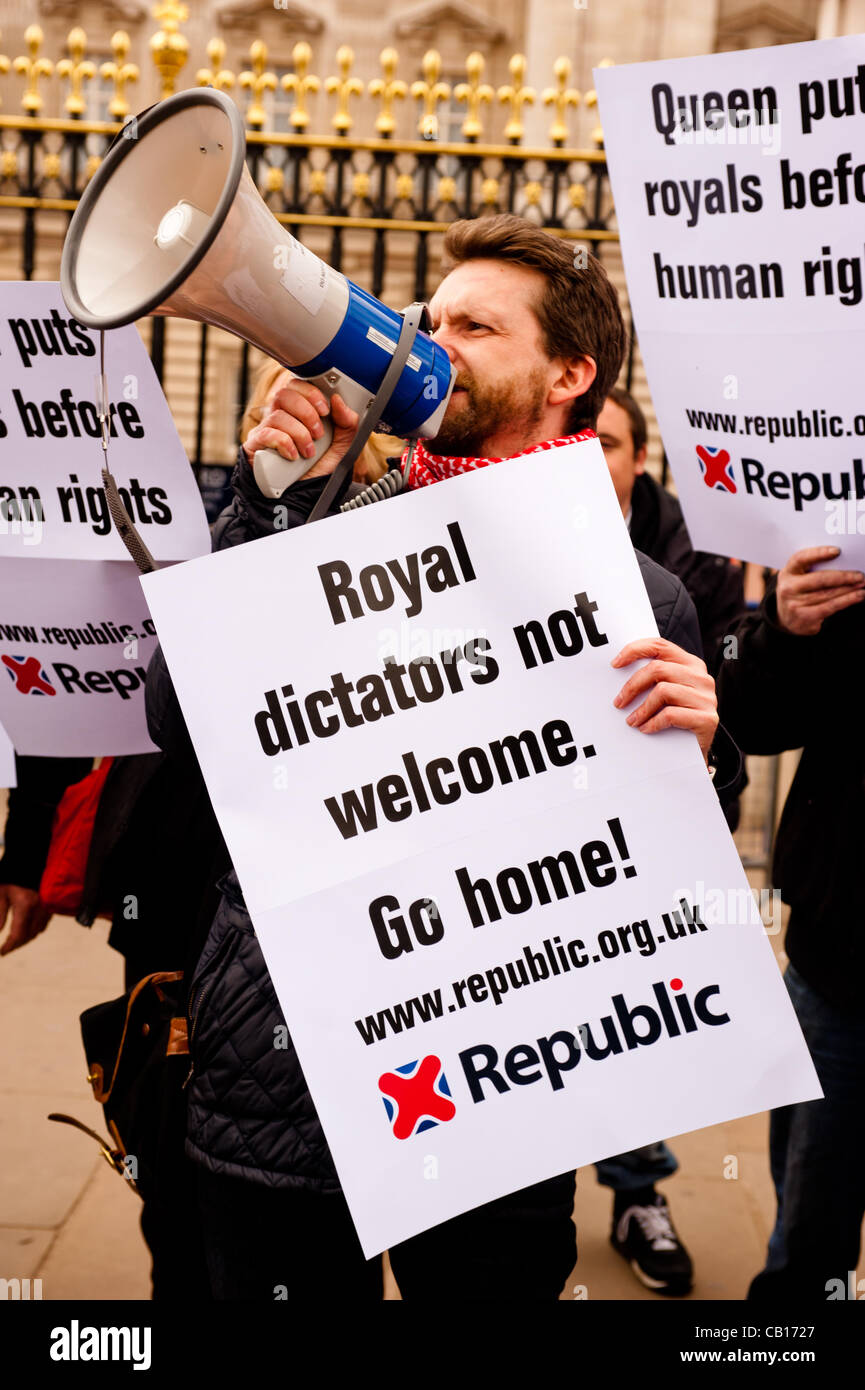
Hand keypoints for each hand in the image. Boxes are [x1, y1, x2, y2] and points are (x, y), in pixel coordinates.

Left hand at [0, 883, 50, 955]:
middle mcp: (39, 908)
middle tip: (7, 948)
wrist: (31, 859)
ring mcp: (48, 905)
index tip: (2, 952)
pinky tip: (27, 928)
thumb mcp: (1, 893)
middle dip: (17, 944)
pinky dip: (35, 929)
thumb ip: (0, 914)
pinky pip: (44, 922)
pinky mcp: (52, 903)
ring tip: (15, 940)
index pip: (18, 934)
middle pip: (29, 935)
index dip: (9, 946)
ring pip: (38, 930)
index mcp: (25, 905)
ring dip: (27, 938)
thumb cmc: (12, 876)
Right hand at [242, 381, 358, 479]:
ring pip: (278, 415)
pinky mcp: (256, 444)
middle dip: (306, 413)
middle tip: (318, 433)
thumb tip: (338, 400)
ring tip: (308, 451)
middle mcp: (280, 415)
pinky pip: (267, 434)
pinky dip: (284, 443)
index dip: (311, 393)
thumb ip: (347, 423)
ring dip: (299, 433)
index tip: (325, 409)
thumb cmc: (319, 466)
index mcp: (298, 410)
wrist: (304, 493)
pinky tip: (293, 456)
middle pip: (284, 394)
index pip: (297, 385)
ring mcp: (266, 428)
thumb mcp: (342, 445)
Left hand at [612, 636, 718, 761]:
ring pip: (663, 691)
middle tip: (619, 702)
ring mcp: (706, 698)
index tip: (615, 664)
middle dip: (632, 686)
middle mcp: (701, 677)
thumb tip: (619, 669)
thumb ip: (654, 678)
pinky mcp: (707, 719)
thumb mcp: (666, 693)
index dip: (635, 650)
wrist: (695, 751)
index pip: (660, 646)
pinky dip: (653, 723)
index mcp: (691, 664)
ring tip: (632, 721)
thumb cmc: (677, 718)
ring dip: (641, 709)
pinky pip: (671, 715)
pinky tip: (646, 729)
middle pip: (658, 669)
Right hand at [775, 546, 864, 636]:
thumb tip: (844, 564)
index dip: (818, 553)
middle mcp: (788, 588)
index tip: (837, 551)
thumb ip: (814, 569)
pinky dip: (847, 601)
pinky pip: (830, 607)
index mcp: (787, 572)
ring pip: (828, 594)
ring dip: (849, 589)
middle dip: (843, 576)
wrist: (786, 619)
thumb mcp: (799, 578)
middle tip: (859, 575)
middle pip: (819, 579)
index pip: (800, 558)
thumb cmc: (799, 592)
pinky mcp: (804, 618)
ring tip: (862, 585)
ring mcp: (794, 604)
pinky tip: (858, 596)